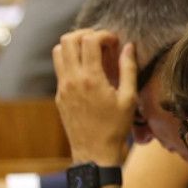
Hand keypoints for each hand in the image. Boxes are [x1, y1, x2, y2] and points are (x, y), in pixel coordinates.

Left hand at [52, 29, 136, 166]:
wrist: (94, 152)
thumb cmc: (116, 127)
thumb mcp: (130, 97)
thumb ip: (128, 68)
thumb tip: (129, 46)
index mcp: (91, 78)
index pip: (89, 40)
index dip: (104, 34)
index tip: (116, 43)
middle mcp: (72, 80)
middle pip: (67, 40)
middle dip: (86, 34)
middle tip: (102, 42)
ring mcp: (62, 88)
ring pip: (58, 51)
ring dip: (75, 46)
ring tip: (93, 53)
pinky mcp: (59, 96)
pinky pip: (60, 68)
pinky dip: (72, 60)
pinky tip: (89, 71)